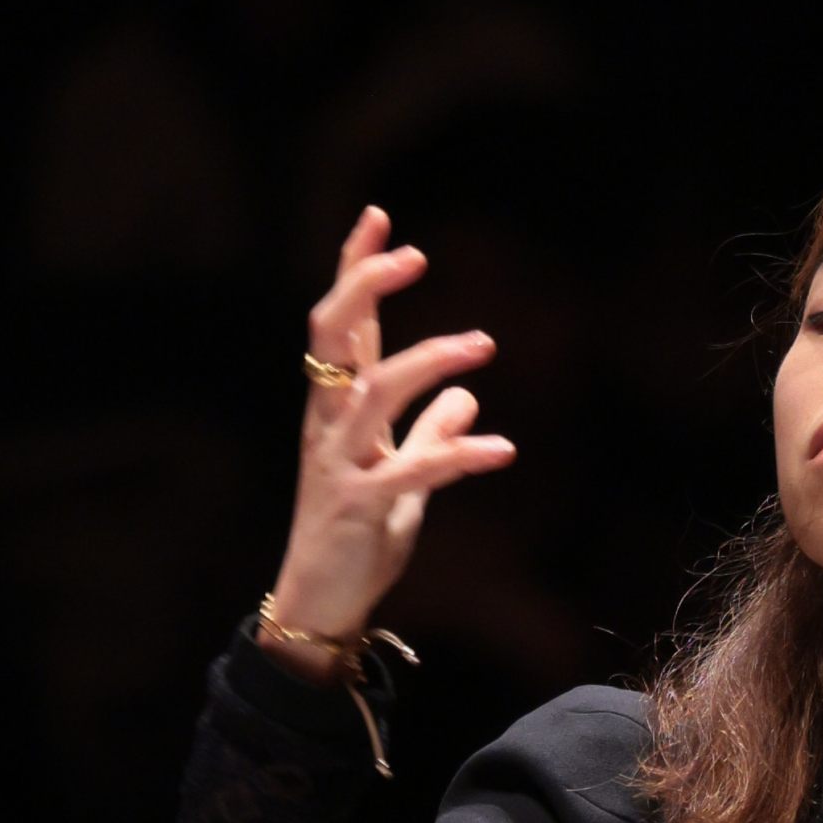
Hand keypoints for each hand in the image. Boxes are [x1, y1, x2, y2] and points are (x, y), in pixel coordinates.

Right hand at [261, 204, 515, 669]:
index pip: (340, 324)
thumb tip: (465, 395)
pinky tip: (502, 448)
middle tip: (413, 254)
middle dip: (366, 287)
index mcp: (334, 410)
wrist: (319, 605)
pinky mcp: (359, 507)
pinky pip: (411, 472)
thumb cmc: (354, 539)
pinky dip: (459, 455)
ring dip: (428, 361)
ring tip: (483, 345)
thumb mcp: (400, 479)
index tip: (377, 217)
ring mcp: (338, 463)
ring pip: (373, 392)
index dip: (356, 269)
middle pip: (334, 336)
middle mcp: (328, 425)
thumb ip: (428, 434)